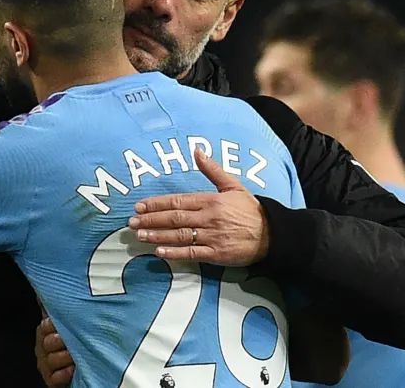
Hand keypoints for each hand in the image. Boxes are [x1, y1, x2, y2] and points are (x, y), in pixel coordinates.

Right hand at [35, 302, 73, 387]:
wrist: (73, 366)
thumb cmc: (70, 341)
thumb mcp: (63, 321)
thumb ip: (54, 307)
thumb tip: (44, 290)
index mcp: (44, 332)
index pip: (45, 326)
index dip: (55, 324)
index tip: (65, 323)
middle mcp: (43, 348)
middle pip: (48, 342)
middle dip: (62, 340)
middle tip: (73, 338)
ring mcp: (46, 364)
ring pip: (52, 360)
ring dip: (66, 357)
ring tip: (76, 354)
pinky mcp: (51, 379)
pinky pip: (55, 377)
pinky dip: (64, 373)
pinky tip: (73, 369)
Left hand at [129, 148, 270, 265]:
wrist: (273, 234)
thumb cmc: (251, 209)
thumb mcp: (233, 185)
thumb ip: (213, 170)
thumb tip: (197, 151)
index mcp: (211, 200)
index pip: (178, 201)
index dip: (157, 204)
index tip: (139, 206)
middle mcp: (208, 218)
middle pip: (174, 218)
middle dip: (151, 220)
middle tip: (132, 223)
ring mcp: (212, 237)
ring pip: (180, 236)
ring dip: (158, 236)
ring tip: (140, 236)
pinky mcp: (216, 254)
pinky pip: (192, 253)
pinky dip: (175, 253)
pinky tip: (160, 252)